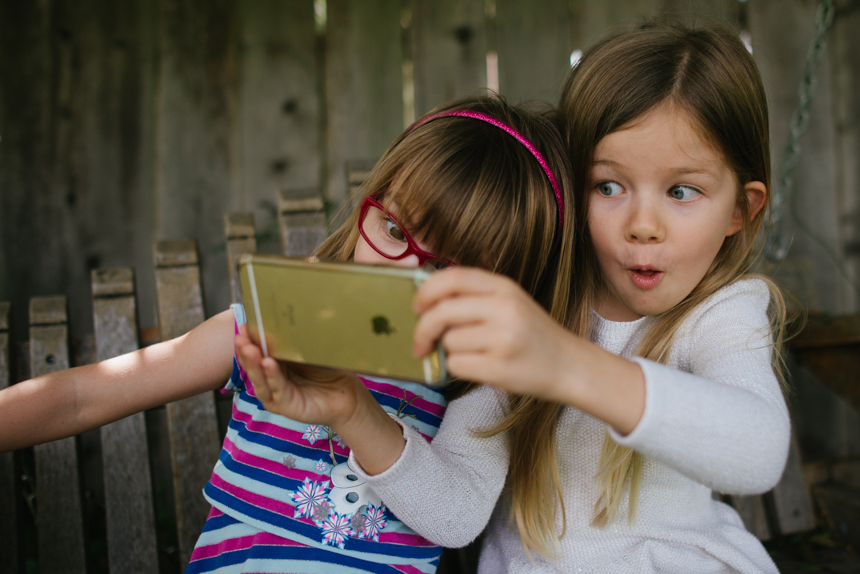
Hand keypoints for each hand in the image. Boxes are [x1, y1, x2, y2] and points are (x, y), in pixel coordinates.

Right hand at [235, 325, 366, 427]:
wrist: (347, 396)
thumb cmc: (329, 372)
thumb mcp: (310, 351)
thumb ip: (297, 340)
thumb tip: (288, 313)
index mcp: (275, 364)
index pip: (257, 351)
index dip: (249, 338)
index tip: (245, 323)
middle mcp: (270, 379)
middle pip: (253, 364)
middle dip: (245, 349)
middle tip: (241, 335)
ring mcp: (275, 394)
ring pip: (259, 378)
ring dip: (253, 362)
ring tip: (249, 348)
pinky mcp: (284, 405)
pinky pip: (276, 389)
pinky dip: (271, 376)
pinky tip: (268, 363)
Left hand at [414, 267, 645, 433]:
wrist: (568, 365)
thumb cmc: (530, 334)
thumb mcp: (509, 302)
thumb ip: (473, 296)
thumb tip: (425, 302)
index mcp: (503, 287)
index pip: (452, 277)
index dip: (426, 291)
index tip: (417, 306)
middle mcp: (504, 308)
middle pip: (441, 312)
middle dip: (423, 329)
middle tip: (420, 343)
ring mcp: (502, 339)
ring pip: (448, 342)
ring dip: (451, 351)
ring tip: (477, 353)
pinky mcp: (499, 368)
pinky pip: (456, 365)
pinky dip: (460, 369)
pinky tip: (482, 367)